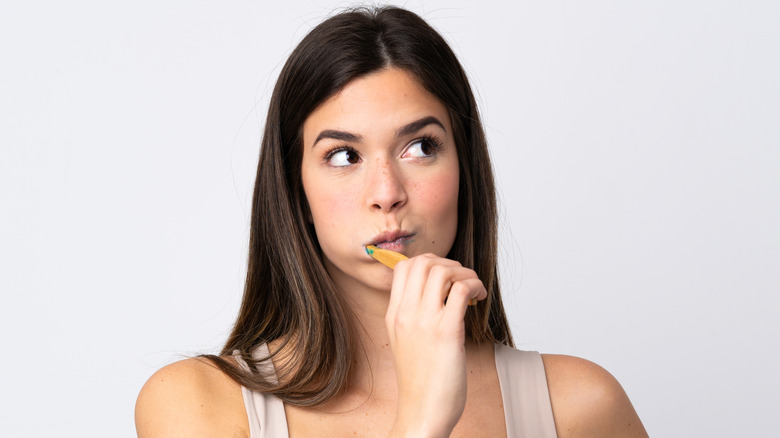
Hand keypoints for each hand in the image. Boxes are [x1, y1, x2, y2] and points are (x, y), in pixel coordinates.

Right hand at [385, 254, 486, 436]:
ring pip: (443, 271)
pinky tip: (479, 298)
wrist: (422, 413)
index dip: (428, 263)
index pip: (403, 267)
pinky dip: (475, 286)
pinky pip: (462, 290)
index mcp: (394, 315)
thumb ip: (413, 316)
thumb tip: (435, 294)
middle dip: (448, 263)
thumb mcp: (405, 341)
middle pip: (423, 262)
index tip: (445, 277)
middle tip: (461, 281)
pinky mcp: (447, 333)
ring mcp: (425, 322)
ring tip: (473, 291)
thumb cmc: (421, 382)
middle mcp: (406, 314)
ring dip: (464, 273)